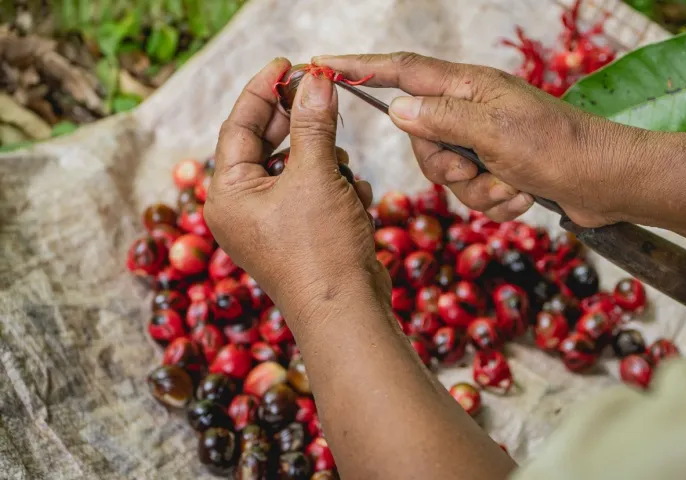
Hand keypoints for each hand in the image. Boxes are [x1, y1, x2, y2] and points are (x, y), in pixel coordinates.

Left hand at [205, 58, 388, 326]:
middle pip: (268, 144)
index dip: (264, 90)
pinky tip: (353, 197)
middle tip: (323, 94)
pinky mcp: (300, 233)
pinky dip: (335, 187)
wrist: (346, 312)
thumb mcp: (315, 176)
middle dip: (301, 124)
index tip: (288, 64)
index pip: (240, 126)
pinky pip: (314, 191)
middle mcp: (243, 207)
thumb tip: (316, 79)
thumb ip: (313, 123)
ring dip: (325, 160)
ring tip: (342, 170)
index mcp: (229, 193)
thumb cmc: (319, 250)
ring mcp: (272, 223)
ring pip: (297, 167)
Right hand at [315, 52, 644, 226]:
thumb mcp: (494, 130)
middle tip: (479, 169)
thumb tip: (396, 108)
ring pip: (447, 173)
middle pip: (422, 139)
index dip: (361, 68)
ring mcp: (485, 141)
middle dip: (447, 167)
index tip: (323, 65)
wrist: (606, 182)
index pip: (403, 71)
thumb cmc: (558, 147)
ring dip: (480, 190)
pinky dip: (497, 201)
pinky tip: (525, 196)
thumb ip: (440, 118)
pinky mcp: (498, 168)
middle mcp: (471, 110)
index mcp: (468, 87)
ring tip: (513, 185)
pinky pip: (473, 192)